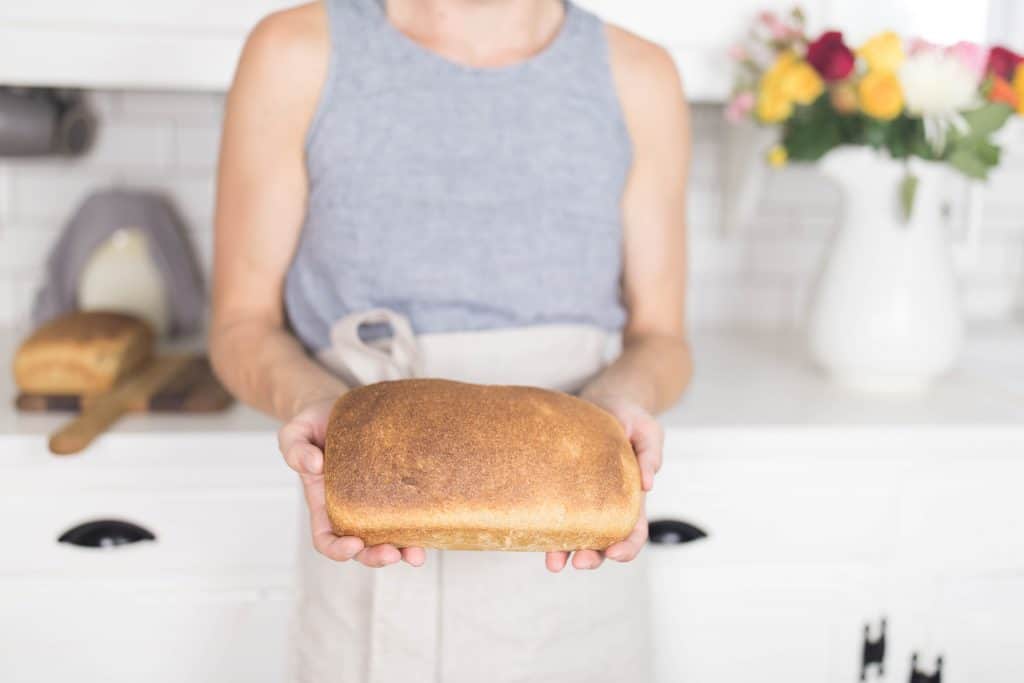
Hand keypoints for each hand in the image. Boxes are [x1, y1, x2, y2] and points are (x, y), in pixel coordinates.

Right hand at [278, 397, 425, 567]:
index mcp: (323, 503)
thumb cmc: (315, 424)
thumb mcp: (296, 432)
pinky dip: (420, 525)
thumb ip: (294, 449)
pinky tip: (433, 525)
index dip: (338, 549)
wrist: (338, 409)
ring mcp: (375, 501)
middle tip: (392, 554)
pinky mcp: (396, 488)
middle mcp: (350, 509)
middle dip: (375, 557)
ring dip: (403, 550)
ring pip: (388, 537)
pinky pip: (408, 512)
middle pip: (361, 547)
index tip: (353, 545)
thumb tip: (313, 466)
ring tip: (417, 555)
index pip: (326, 538)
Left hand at [546, 395, 662, 572]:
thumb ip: (652, 455)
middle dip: (592, 557)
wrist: (606, 402)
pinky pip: (554, 511)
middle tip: (579, 562)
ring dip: (565, 552)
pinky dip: (546, 528)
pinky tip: (534, 536)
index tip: (614, 554)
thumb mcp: (649, 431)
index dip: (627, 548)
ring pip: (576, 534)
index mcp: (633, 498)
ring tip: (554, 563)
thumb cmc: (631, 418)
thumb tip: (647, 485)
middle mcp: (607, 506)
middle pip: (603, 542)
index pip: (635, 532)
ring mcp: (584, 499)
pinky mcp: (563, 487)